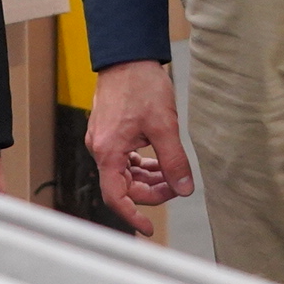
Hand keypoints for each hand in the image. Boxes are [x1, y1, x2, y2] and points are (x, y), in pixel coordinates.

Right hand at [83, 59, 192, 236]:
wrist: (128, 55)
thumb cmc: (141, 85)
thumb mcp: (164, 126)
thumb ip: (174, 161)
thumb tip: (184, 188)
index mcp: (108, 151)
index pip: (117, 196)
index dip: (133, 215)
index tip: (148, 228)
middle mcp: (100, 148)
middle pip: (124, 185)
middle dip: (151, 191)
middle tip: (177, 186)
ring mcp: (103, 140)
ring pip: (125, 172)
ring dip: (149, 178)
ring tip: (172, 173)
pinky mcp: (109, 131)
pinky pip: (124, 158)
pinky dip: (142, 164)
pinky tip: (160, 160)